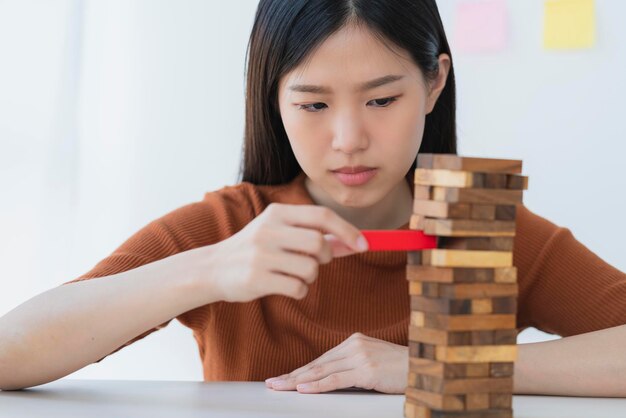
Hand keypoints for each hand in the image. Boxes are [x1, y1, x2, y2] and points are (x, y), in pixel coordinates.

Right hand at [192, 203, 367, 302]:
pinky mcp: (257, 279)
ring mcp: (261, 255)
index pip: (322, 216)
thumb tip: (351, 242)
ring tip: (293, 274)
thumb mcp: (278, 232)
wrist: (213, 269)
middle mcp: (268, 230)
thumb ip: (310, 234)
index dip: (347, 231)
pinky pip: (297, 288)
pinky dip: (298, 290)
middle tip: (316, 262)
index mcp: (276, 213)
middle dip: (325, 257)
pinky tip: (283, 286)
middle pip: (318, 244)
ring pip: (310, 268)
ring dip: (310, 276)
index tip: (363, 245)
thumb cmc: (254, 250)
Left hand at [265, 333, 408, 393]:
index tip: (282, 378)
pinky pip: (336, 380)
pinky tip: (303, 390)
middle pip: (316, 364)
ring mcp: (360, 356)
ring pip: (322, 372)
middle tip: (272, 383)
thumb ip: (351, 366)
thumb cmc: (400, 368)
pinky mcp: (366, 370)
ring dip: (298, 381)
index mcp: (353, 341)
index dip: (299, 370)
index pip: (320, 360)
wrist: (425, 366)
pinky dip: (317, 386)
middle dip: (292, 376)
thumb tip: (328, 379)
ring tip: (281, 387)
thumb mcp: (372, 362)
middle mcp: (354, 345)